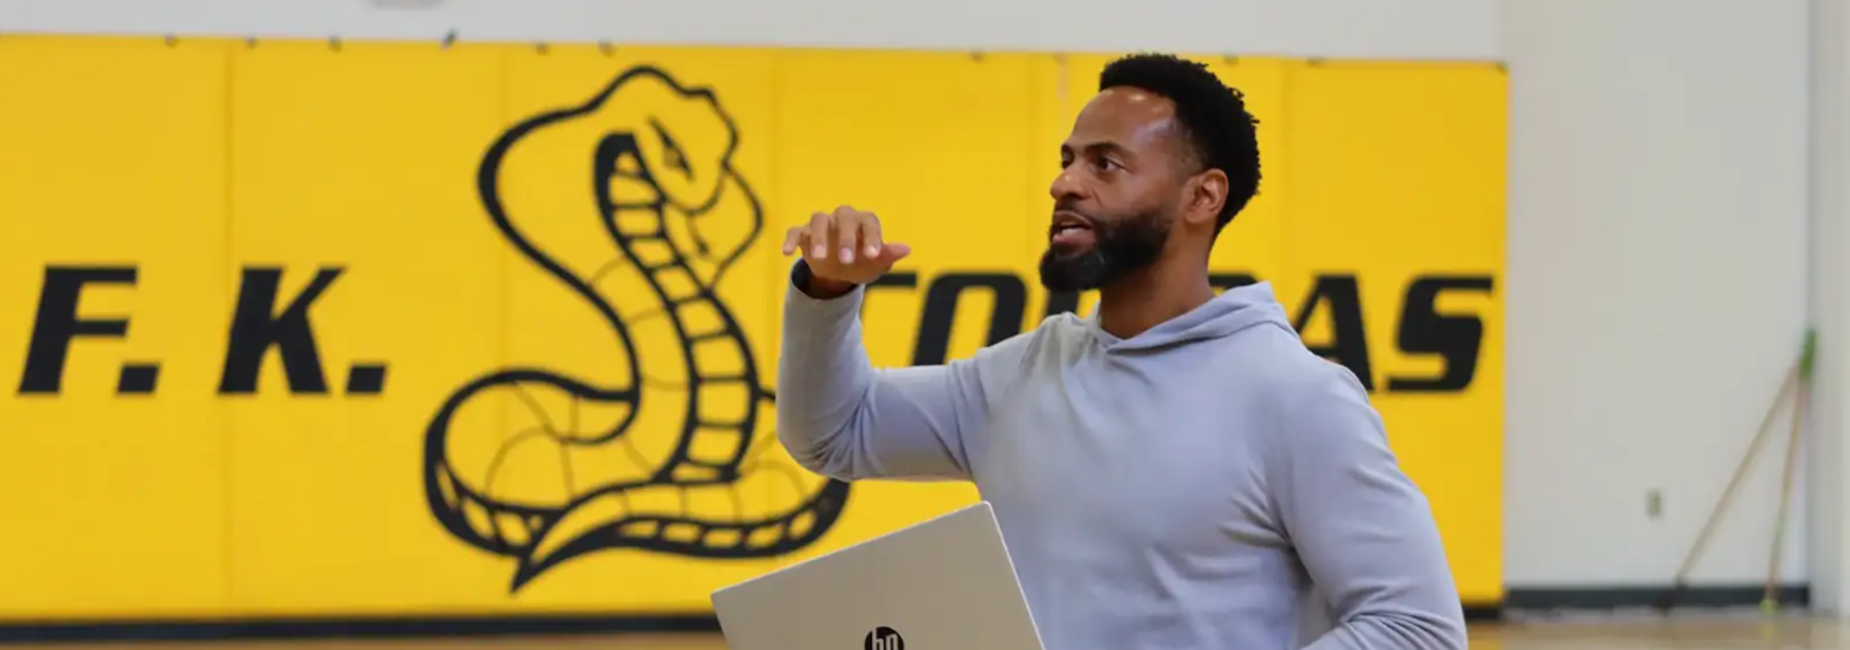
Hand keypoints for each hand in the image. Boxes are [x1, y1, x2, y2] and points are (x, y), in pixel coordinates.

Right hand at [782, 206, 911, 296]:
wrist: (839, 272)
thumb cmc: (862, 263)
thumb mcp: (875, 264)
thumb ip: (887, 256)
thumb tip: (905, 249)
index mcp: (864, 222)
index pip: (869, 222)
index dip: (872, 237)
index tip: (872, 256)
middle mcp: (843, 218)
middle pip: (844, 216)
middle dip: (845, 238)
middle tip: (846, 260)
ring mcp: (823, 224)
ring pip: (819, 219)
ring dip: (818, 237)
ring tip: (818, 258)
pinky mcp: (804, 234)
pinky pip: (796, 231)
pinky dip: (791, 239)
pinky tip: (786, 252)